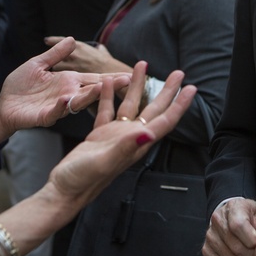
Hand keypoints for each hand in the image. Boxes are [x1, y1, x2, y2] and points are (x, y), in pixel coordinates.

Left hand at [0, 37, 126, 134]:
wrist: (3, 104)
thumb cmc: (20, 86)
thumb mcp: (38, 64)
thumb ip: (55, 54)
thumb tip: (72, 39)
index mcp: (68, 81)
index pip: (94, 78)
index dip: (110, 76)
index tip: (129, 73)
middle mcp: (67, 94)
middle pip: (91, 90)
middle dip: (108, 86)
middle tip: (126, 81)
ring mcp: (57, 106)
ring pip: (77, 102)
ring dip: (89, 96)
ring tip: (100, 88)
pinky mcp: (44, 116)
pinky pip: (55, 112)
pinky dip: (61, 107)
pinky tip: (66, 100)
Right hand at [48, 61, 195, 208]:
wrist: (64, 191)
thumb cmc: (83, 181)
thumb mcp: (105, 162)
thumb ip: (126, 147)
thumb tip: (149, 133)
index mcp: (136, 144)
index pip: (164, 120)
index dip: (178, 104)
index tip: (191, 88)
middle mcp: (130, 138)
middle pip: (154, 110)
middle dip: (166, 91)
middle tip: (178, 72)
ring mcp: (115, 135)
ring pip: (130, 105)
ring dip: (137, 86)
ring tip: (141, 65)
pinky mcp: (99, 135)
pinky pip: (107, 109)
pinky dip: (109, 95)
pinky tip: (108, 81)